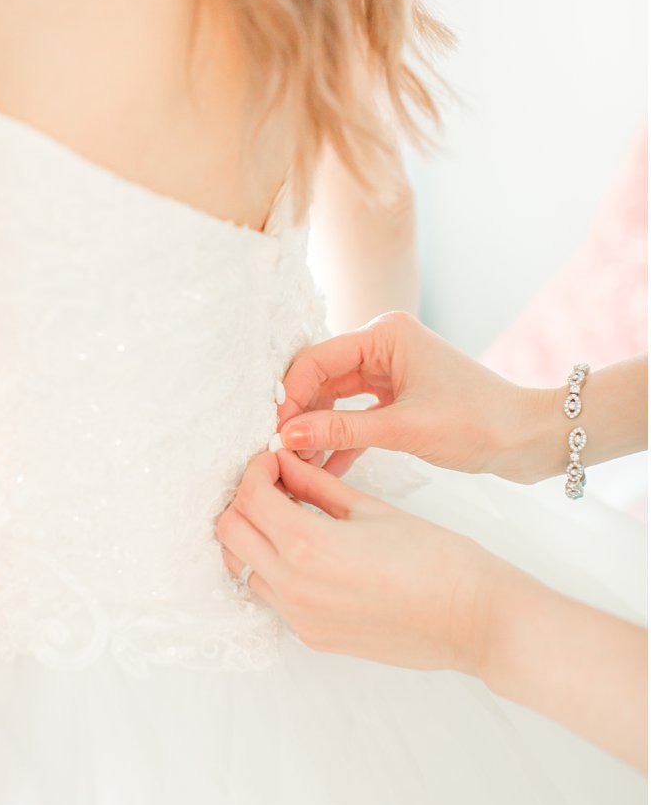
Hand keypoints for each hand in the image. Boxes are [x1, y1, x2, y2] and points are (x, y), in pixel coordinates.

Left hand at [217, 449, 505, 674]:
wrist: (475, 619)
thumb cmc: (436, 559)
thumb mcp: (370, 509)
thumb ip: (316, 485)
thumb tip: (284, 461)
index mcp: (307, 545)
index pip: (248, 496)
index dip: (255, 470)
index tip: (274, 460)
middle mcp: (292, 586)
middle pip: (229, 532)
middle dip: (244, 500)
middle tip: (275, 485)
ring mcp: (299, 617)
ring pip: (243, 567)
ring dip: (253, 537)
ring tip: (288, 518)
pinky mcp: (311, 637)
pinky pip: (271, 596)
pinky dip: (273, 569)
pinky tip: (306, 554)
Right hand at [276, 311, 549, 480]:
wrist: (531, 438)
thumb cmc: (479, 422)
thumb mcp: (403, 429)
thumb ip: (340, 431)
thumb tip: (287, 435)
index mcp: (385, 335)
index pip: (317, 360)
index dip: (291, 395)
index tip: (273, 429)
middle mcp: (383, 346)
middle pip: (321, 379)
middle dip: (299, 415)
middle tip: (276, 449)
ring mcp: (389, 372)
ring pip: (334, 400)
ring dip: (317, 431)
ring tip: (294, 464)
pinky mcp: (396, 399)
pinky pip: (355, 417)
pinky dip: (340, 441)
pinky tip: (322, 469)